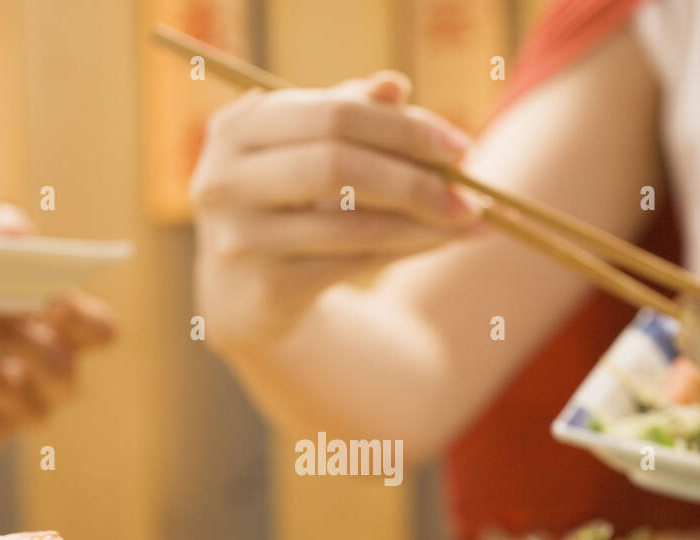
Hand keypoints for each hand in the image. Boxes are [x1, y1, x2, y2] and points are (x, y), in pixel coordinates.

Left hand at [0, 204, 114, 454]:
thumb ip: (4, 239)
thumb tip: (10, 228)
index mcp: (74, 333)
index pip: (100, 331)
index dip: (79, 318)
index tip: (49, 297)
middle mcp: (62, 376)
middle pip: (55, 364)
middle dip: (7, 331)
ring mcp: (29, 408)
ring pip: (2, 381)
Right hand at [191, 71, 480, 350]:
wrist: (242, 294)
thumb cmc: (286, 203)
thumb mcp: (308, 152)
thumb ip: (348, 113)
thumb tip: (396, 86)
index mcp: (237, 129)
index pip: (333, 114)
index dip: (403, 128)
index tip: (460, 146)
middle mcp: (227, 180)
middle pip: (337, 163)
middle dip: (415, 177)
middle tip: (473, 192)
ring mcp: (241, 237)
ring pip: (352, 222)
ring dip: (422, 221)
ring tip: (471, 219)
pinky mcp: (265, 286)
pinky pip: (353, 262)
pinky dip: (406, 249)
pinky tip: (441, 242)